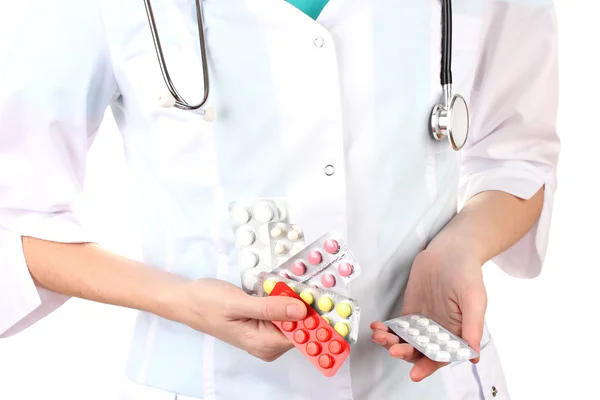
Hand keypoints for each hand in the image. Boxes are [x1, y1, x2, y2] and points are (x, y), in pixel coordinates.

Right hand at [176, 278, 306, 361]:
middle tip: (301, 283)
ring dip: (293, 299)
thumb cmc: (208, 303)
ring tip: (287, 282)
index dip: (312, 316)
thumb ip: (270, 308)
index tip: (316, 295)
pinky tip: (280, 286)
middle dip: (303, 305)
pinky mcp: (263, 323)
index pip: (301, 335)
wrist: (188, 299)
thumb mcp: (239, 303)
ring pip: (292, 318)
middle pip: (299, 327)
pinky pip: (282, 312)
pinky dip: (284, 299)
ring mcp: (266, 334)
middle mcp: (268, 344)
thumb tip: (301, 310)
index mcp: (264, 344)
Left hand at [371, 246, 486, 381]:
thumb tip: (473, 355)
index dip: (428, 367)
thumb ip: (473, 326)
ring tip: (380, 337)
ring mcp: (422, 323)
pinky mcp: (410, 312)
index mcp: (456, 334)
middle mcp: (438, 333)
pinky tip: (378, 328)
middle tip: (393, 349)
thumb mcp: (474, 298)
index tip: (415, 374)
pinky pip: (397, 327)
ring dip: (391, 343)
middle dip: (405, 353)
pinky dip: (386, 330)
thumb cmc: (467, 273)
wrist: (450, 251)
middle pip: (419, 352)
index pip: (441, 357)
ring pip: (405, 341)